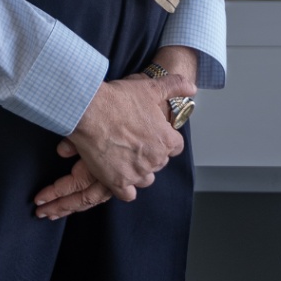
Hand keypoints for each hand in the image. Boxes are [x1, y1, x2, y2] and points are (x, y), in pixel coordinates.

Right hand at [34, 48, 198, 218]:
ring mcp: (136, 173)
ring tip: (125, 157)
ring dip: (139, 171)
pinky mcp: (118, 182)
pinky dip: (125, 187)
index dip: (165, 139)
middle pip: (160, 162)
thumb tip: (192, 88)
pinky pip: (128, 194)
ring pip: (146, 179)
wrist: (89, 111)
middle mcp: (155, 160)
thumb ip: (175, 86)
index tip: (153, 132)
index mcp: (166, 140)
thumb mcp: (151, 87)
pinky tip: (117, 175)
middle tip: (135, 141)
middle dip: (151, 154)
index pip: (176, 147)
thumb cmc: (119, 99)